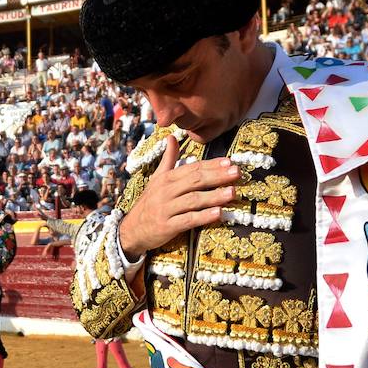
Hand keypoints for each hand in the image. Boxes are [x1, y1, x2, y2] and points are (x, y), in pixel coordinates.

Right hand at [117, 135, 238, 258]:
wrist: (131, 230)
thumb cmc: (149, 203)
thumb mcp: (156, 179)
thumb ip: (168, 159)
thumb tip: (172, 136)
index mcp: (166, 178)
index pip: (192, 168)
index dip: (211, 164)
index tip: (229, 162)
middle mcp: (166, 191)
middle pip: (195, 181)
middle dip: (217, 176)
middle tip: (236, 173)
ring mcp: (166, 209)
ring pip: (193, 200)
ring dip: (214, 196)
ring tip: (232, 192)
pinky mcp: (167, 226)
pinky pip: (187, 220)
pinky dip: (203, 217)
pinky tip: (218, 214)